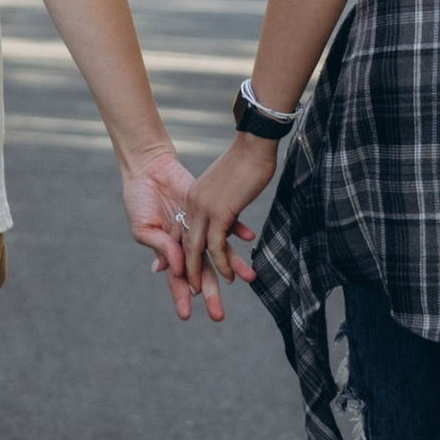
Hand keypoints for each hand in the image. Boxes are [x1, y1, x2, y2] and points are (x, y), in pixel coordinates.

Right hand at [122, 147, 238, 321]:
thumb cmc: (139, 200)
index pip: (177, 279)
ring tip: (249, 277)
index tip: (186, 315)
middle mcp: (188, 244)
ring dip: (234, 265)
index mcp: (169, 251)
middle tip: (219, 316)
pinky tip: (248, 237)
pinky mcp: (211, 209)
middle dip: (211, 294)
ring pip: (220, 251)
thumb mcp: (143, 228)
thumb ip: (161, 247)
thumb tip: (176, 268)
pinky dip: (237, 229)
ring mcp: (201, 228)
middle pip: (203, 272)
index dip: (181, 296)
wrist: (150, 169)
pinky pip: (229, 221)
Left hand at [176, 134, 276, 302]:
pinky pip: (215, 246)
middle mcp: (194, 206)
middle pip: (187, 247)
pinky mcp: (219, 211)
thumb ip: (223, 203)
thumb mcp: (228, 186)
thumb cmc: (248, 160)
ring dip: (203, 276)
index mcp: (195, 199)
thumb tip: (229, 216)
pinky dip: (221, 264)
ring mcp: (204, 209)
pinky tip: (229, 277)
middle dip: (188, 275)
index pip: (186, 235)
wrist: (253, 143)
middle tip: (192, 296)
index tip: (191, 277)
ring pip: (198, 251)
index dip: (189, 257)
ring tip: (207, 296)